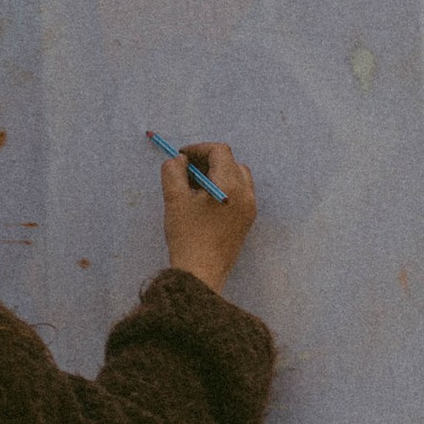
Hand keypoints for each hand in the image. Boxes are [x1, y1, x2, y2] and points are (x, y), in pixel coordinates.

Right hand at [161, 142, 256, 290]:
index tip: (181, 157)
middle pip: (230, 162)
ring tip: (194, 186)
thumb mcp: (174, 199)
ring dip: (216, 174)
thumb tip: (179, 160)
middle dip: (207, 161)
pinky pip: (239, 193)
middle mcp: (246, 194)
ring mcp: (249, 208)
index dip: (198, 149)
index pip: (220, 151)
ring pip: (237, 177)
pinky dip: (223, 188)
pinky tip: (204, 201)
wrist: (202, 274)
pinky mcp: (247, 221)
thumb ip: (173, 172)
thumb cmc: (187, 237)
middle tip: (186, 170)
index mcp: (230, 185)